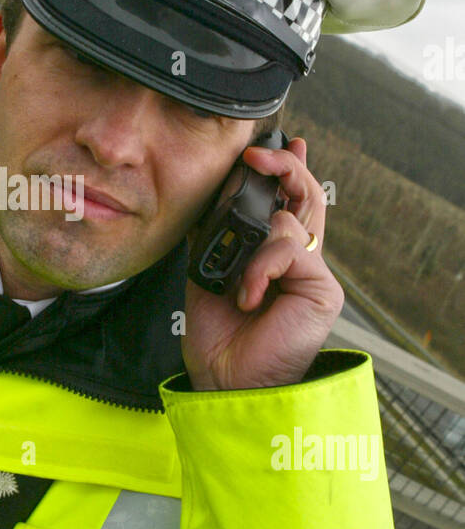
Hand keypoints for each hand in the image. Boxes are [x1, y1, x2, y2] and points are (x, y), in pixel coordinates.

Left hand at [182, 137, 343, 390]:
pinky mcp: (321, 290)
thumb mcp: (208, 270)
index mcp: (273, 253)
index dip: (284, 170)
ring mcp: (312, 274)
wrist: (224, 381)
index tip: (267, 147)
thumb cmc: (217, 334)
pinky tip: (247, 296)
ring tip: (233, 281)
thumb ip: (219, 233)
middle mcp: (298, 259)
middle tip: (260, 156)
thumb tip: (223, 189)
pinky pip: (290, 250)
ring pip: (290, 220)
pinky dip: (260, 269)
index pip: (287, 200)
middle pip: (306, 196)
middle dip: (285, 168)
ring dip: (251, 245)